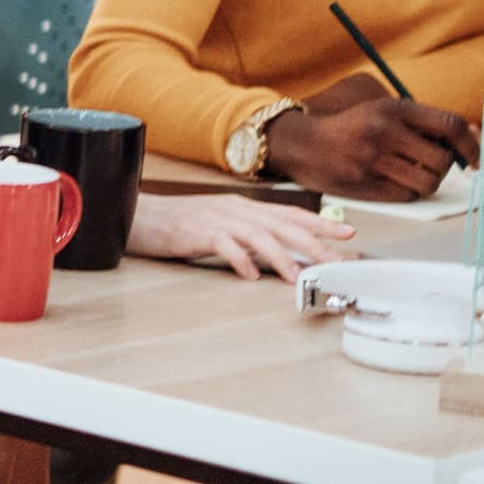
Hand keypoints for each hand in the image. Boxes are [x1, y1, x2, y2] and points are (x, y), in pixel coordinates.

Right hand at [129, 192, 354, 280]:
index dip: (320, 224)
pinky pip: (222, 245)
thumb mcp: (217, 224)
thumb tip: (275, 253)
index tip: (348, 235)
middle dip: (313, 244)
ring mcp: (215, 219)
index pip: (289, 213)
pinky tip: (249, 275)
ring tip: (298, 277)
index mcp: (242, 206)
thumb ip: (245, 235)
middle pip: (282, 226)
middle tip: (335, 263)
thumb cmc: (175, 223)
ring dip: (282, 257)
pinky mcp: (195, 232)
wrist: (134, 214)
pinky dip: (239, 259)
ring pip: (258, 236)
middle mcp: (234, 209)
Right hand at [262, 98, 479, 200]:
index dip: (470, 145)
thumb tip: (473, 134)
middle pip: (442, 160)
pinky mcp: (362, 182)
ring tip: (413, 176)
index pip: (450, 125)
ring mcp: (371, 158)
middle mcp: (384, 131)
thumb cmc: (350, 128)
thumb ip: (424, 122)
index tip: (475, 159)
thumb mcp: (384, 112)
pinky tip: (394, 183)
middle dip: (445, 168)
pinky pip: (405, 196)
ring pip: (427, 182)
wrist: (302, 143)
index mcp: (393, 108)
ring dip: (427, 183)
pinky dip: (407, 193)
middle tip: (432, 167)